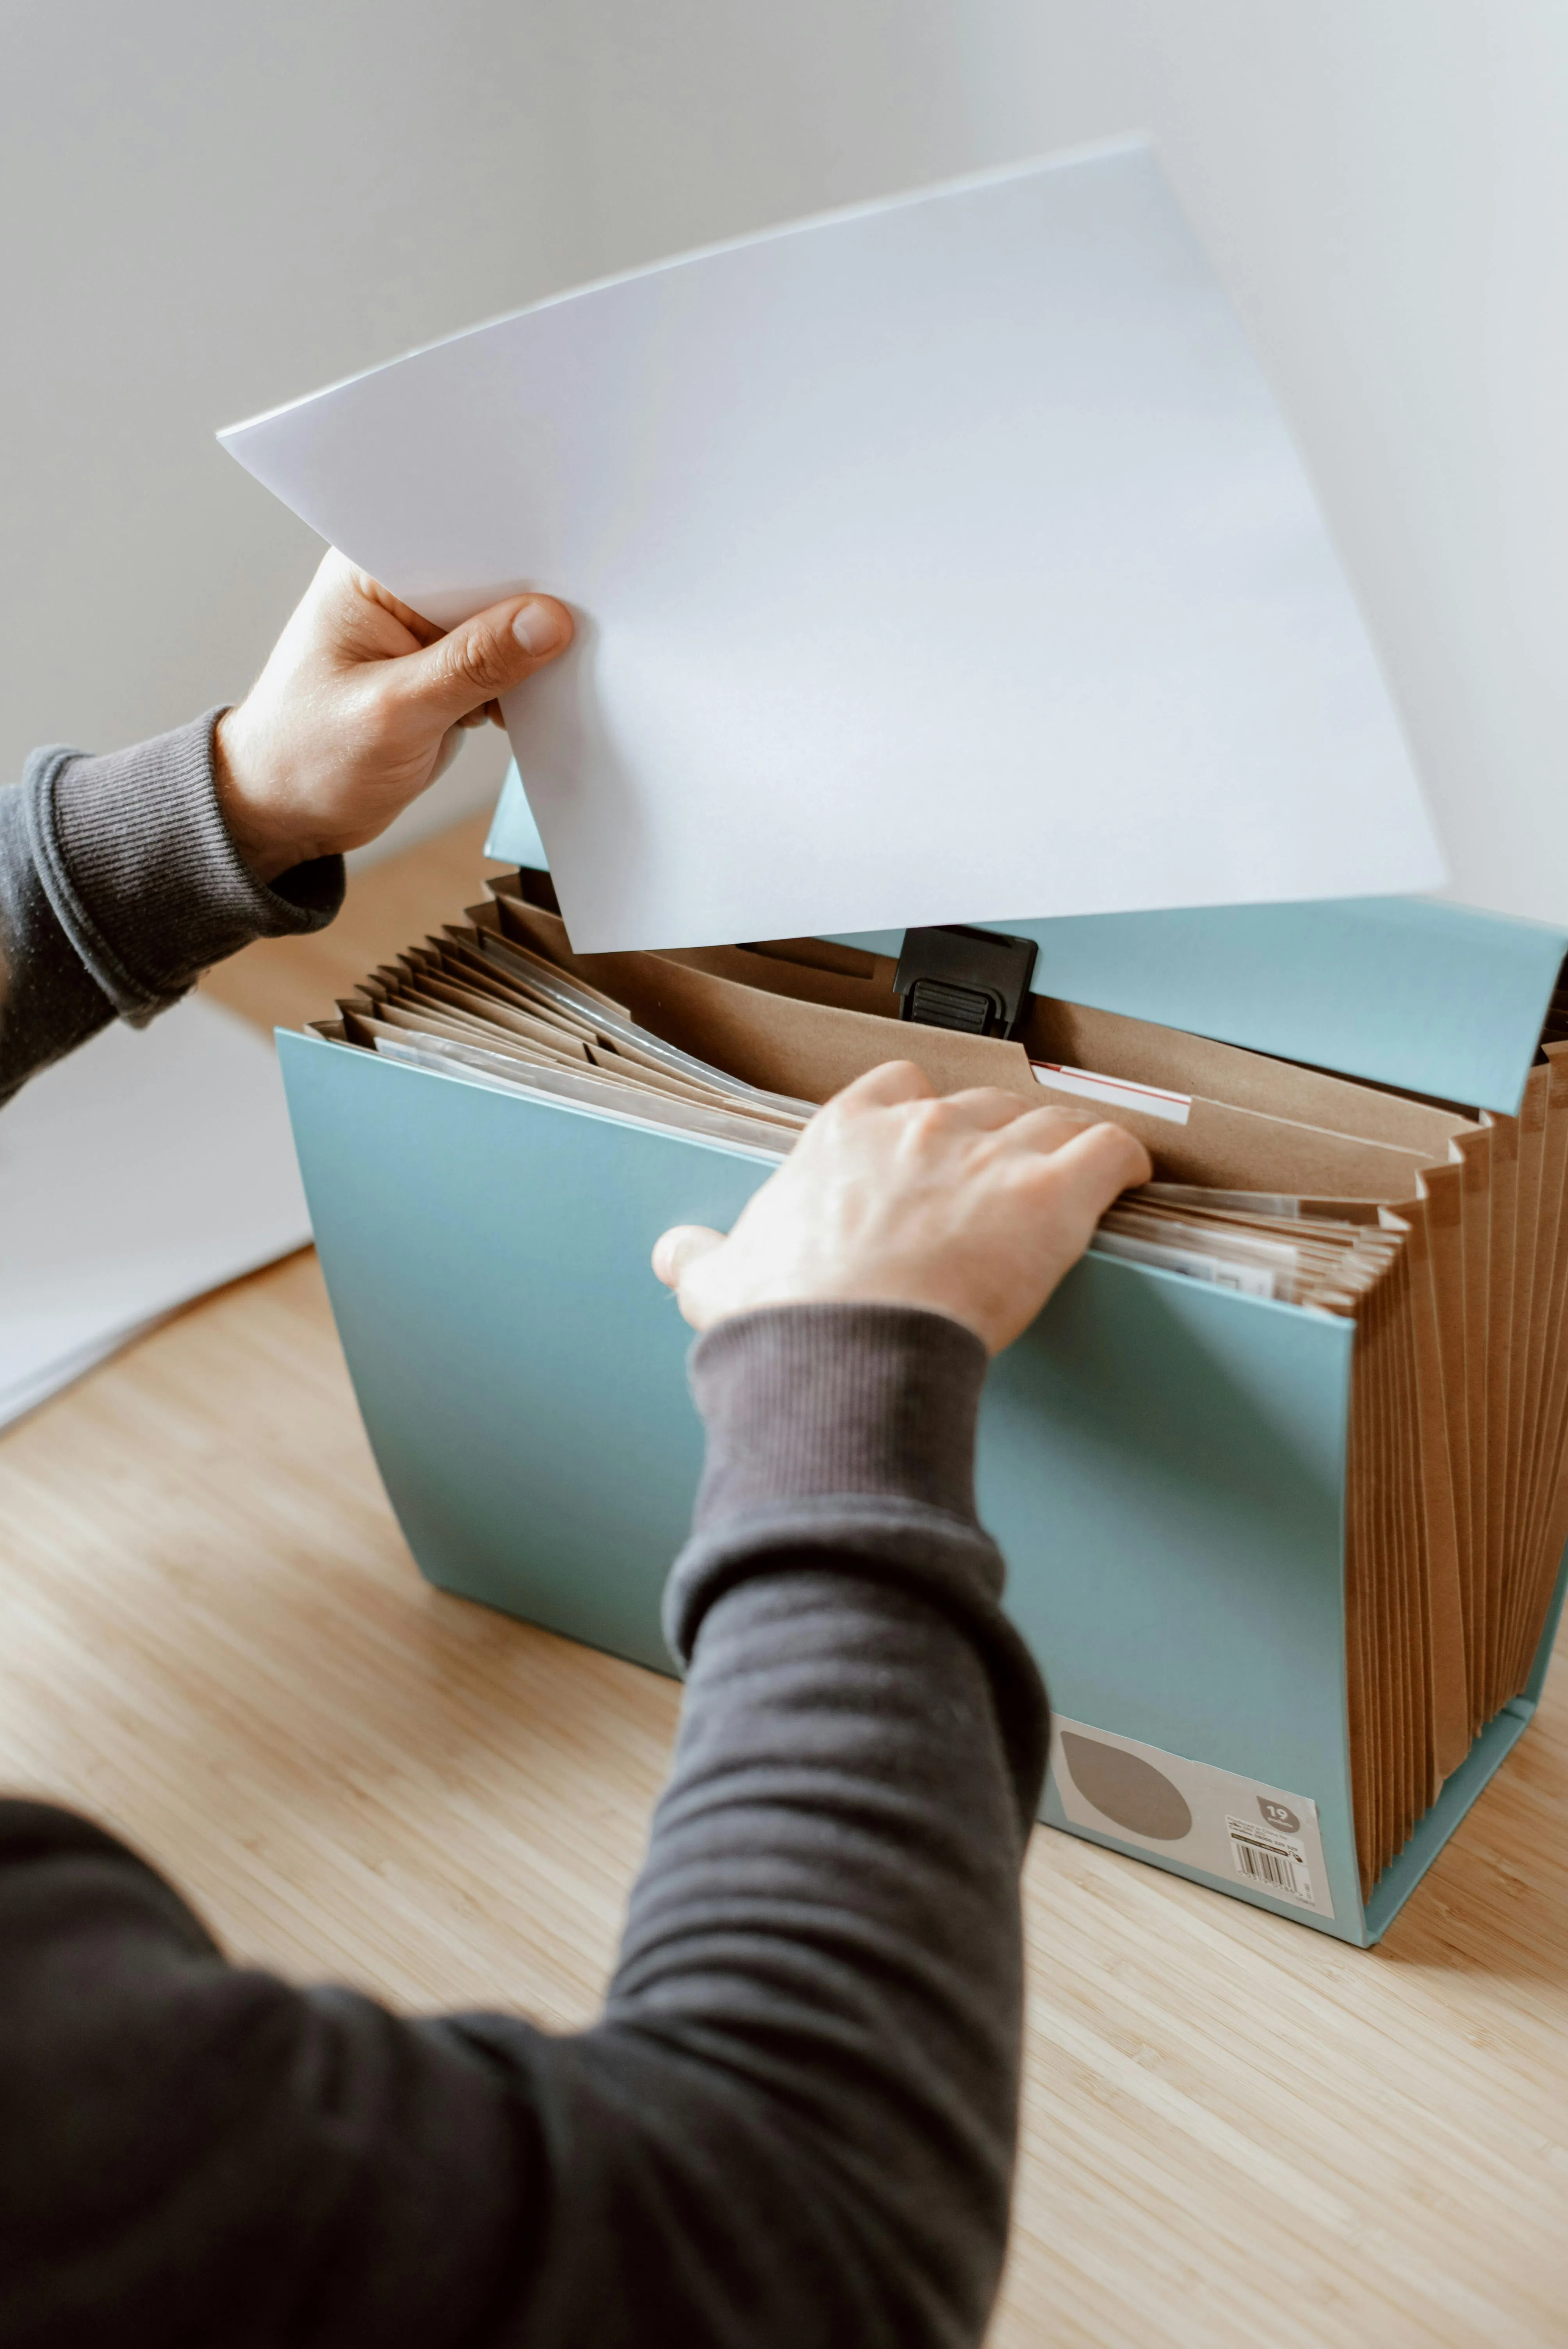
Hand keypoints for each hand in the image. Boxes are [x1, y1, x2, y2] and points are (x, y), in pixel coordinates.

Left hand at [213, 550, 572, 881]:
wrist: (285, 813)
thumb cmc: (308, 759)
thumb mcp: (395, 713)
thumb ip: (472, 666)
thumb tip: (547, 622)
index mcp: (369, 572)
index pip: (458, 540)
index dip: (516, 552)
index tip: (570, 574)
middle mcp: (397, 591)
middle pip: (487, 577)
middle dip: (533, 601)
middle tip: (588, 619)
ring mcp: (423, 633)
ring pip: (500, 623)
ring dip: (532, 648)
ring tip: (569, 664)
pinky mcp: (442, 671)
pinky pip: (498, 663)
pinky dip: (521, 682)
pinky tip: (540, 698)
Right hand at [653, 1061, 1151, 1354]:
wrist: (846, 1350)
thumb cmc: (791, 1318)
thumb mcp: (720, 1282)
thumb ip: (701, 1258)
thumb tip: (678, 1254)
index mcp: (846, 1135)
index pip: (897, 1086)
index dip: (925, 1112)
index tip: (934, 1138)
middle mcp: (921, 1127)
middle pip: (983, 1105)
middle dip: (1000, 1136)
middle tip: (1008, 1174)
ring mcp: (991, 1155)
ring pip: (1051, 1122)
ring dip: (1065, 1144)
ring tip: (1077, 1169)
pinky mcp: (1052, 1194)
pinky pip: (1110, 1151)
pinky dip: (1125, 1159)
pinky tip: (1130, 1172)